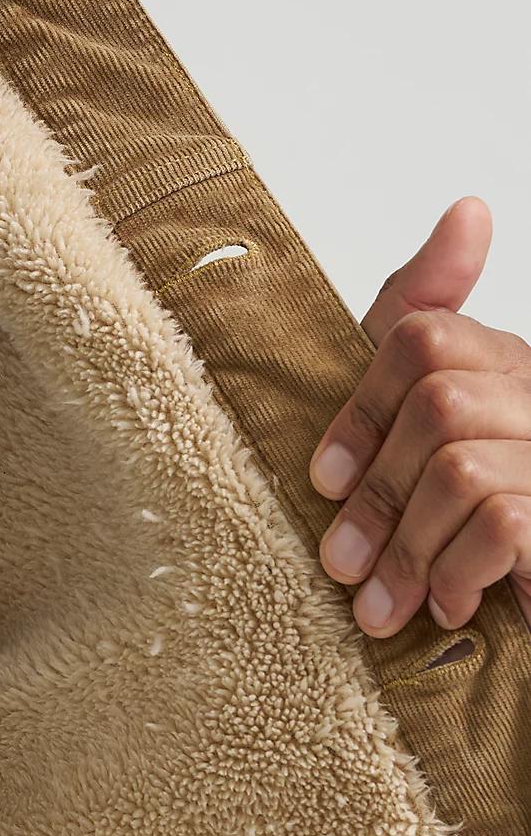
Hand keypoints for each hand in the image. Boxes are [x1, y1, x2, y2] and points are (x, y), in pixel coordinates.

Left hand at [308, 194, 530, 636]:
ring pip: (459, 469)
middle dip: (376, 497)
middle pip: (435, 404)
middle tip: (341, 566)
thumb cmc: (476, 533)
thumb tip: (470, 207)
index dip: (360, 408)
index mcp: (509, 368)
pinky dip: (456, 573)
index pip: (423, 335)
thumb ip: (426, 328)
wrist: (524, 629)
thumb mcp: (427, 441)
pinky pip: (500, 523)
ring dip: (407, 549)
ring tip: (383, 607)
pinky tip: (451, 606)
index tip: (324, 481)